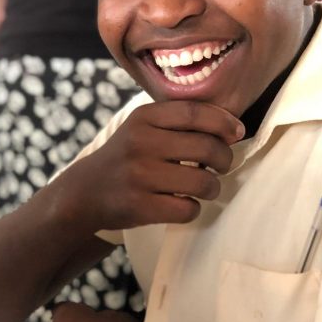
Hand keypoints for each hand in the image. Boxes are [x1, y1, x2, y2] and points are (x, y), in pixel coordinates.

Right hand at [54, 100, 242, 232]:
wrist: (85, 192)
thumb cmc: (127, 156)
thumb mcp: (142, 127)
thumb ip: (178, 122)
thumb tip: (232, 128)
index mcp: (143, 118)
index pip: (194, 112)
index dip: (223, 122)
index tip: (237, 132)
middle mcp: (140, 143)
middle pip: (206, 147)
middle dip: (225, 158)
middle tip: (223, 165)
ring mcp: (139, 176)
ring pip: (202, 182)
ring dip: (213, 187)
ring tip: (205, 187)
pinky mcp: (140, 206)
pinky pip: (188, 209)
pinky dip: (193, 208)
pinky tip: (184, 204)